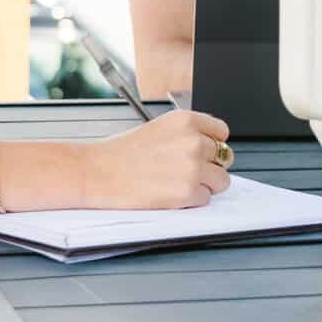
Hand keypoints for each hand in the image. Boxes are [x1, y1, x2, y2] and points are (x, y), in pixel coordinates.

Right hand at [76, 109, 235, 209]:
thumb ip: (187, 135)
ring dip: (205, 185)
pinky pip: (205, 199)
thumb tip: (211, 147)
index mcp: (185, 120)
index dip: (213, 144)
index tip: (204, 152)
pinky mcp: (188, 192)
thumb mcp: (158, 129)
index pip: (221, 131)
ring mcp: (192, 167)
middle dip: (210, 166)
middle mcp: (193, 141)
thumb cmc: (120, 153)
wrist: (96, 172)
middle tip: (186, 171)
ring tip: (178, 183)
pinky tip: (170, 194)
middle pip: (224, 157)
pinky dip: (191, 201)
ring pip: (221, 180)